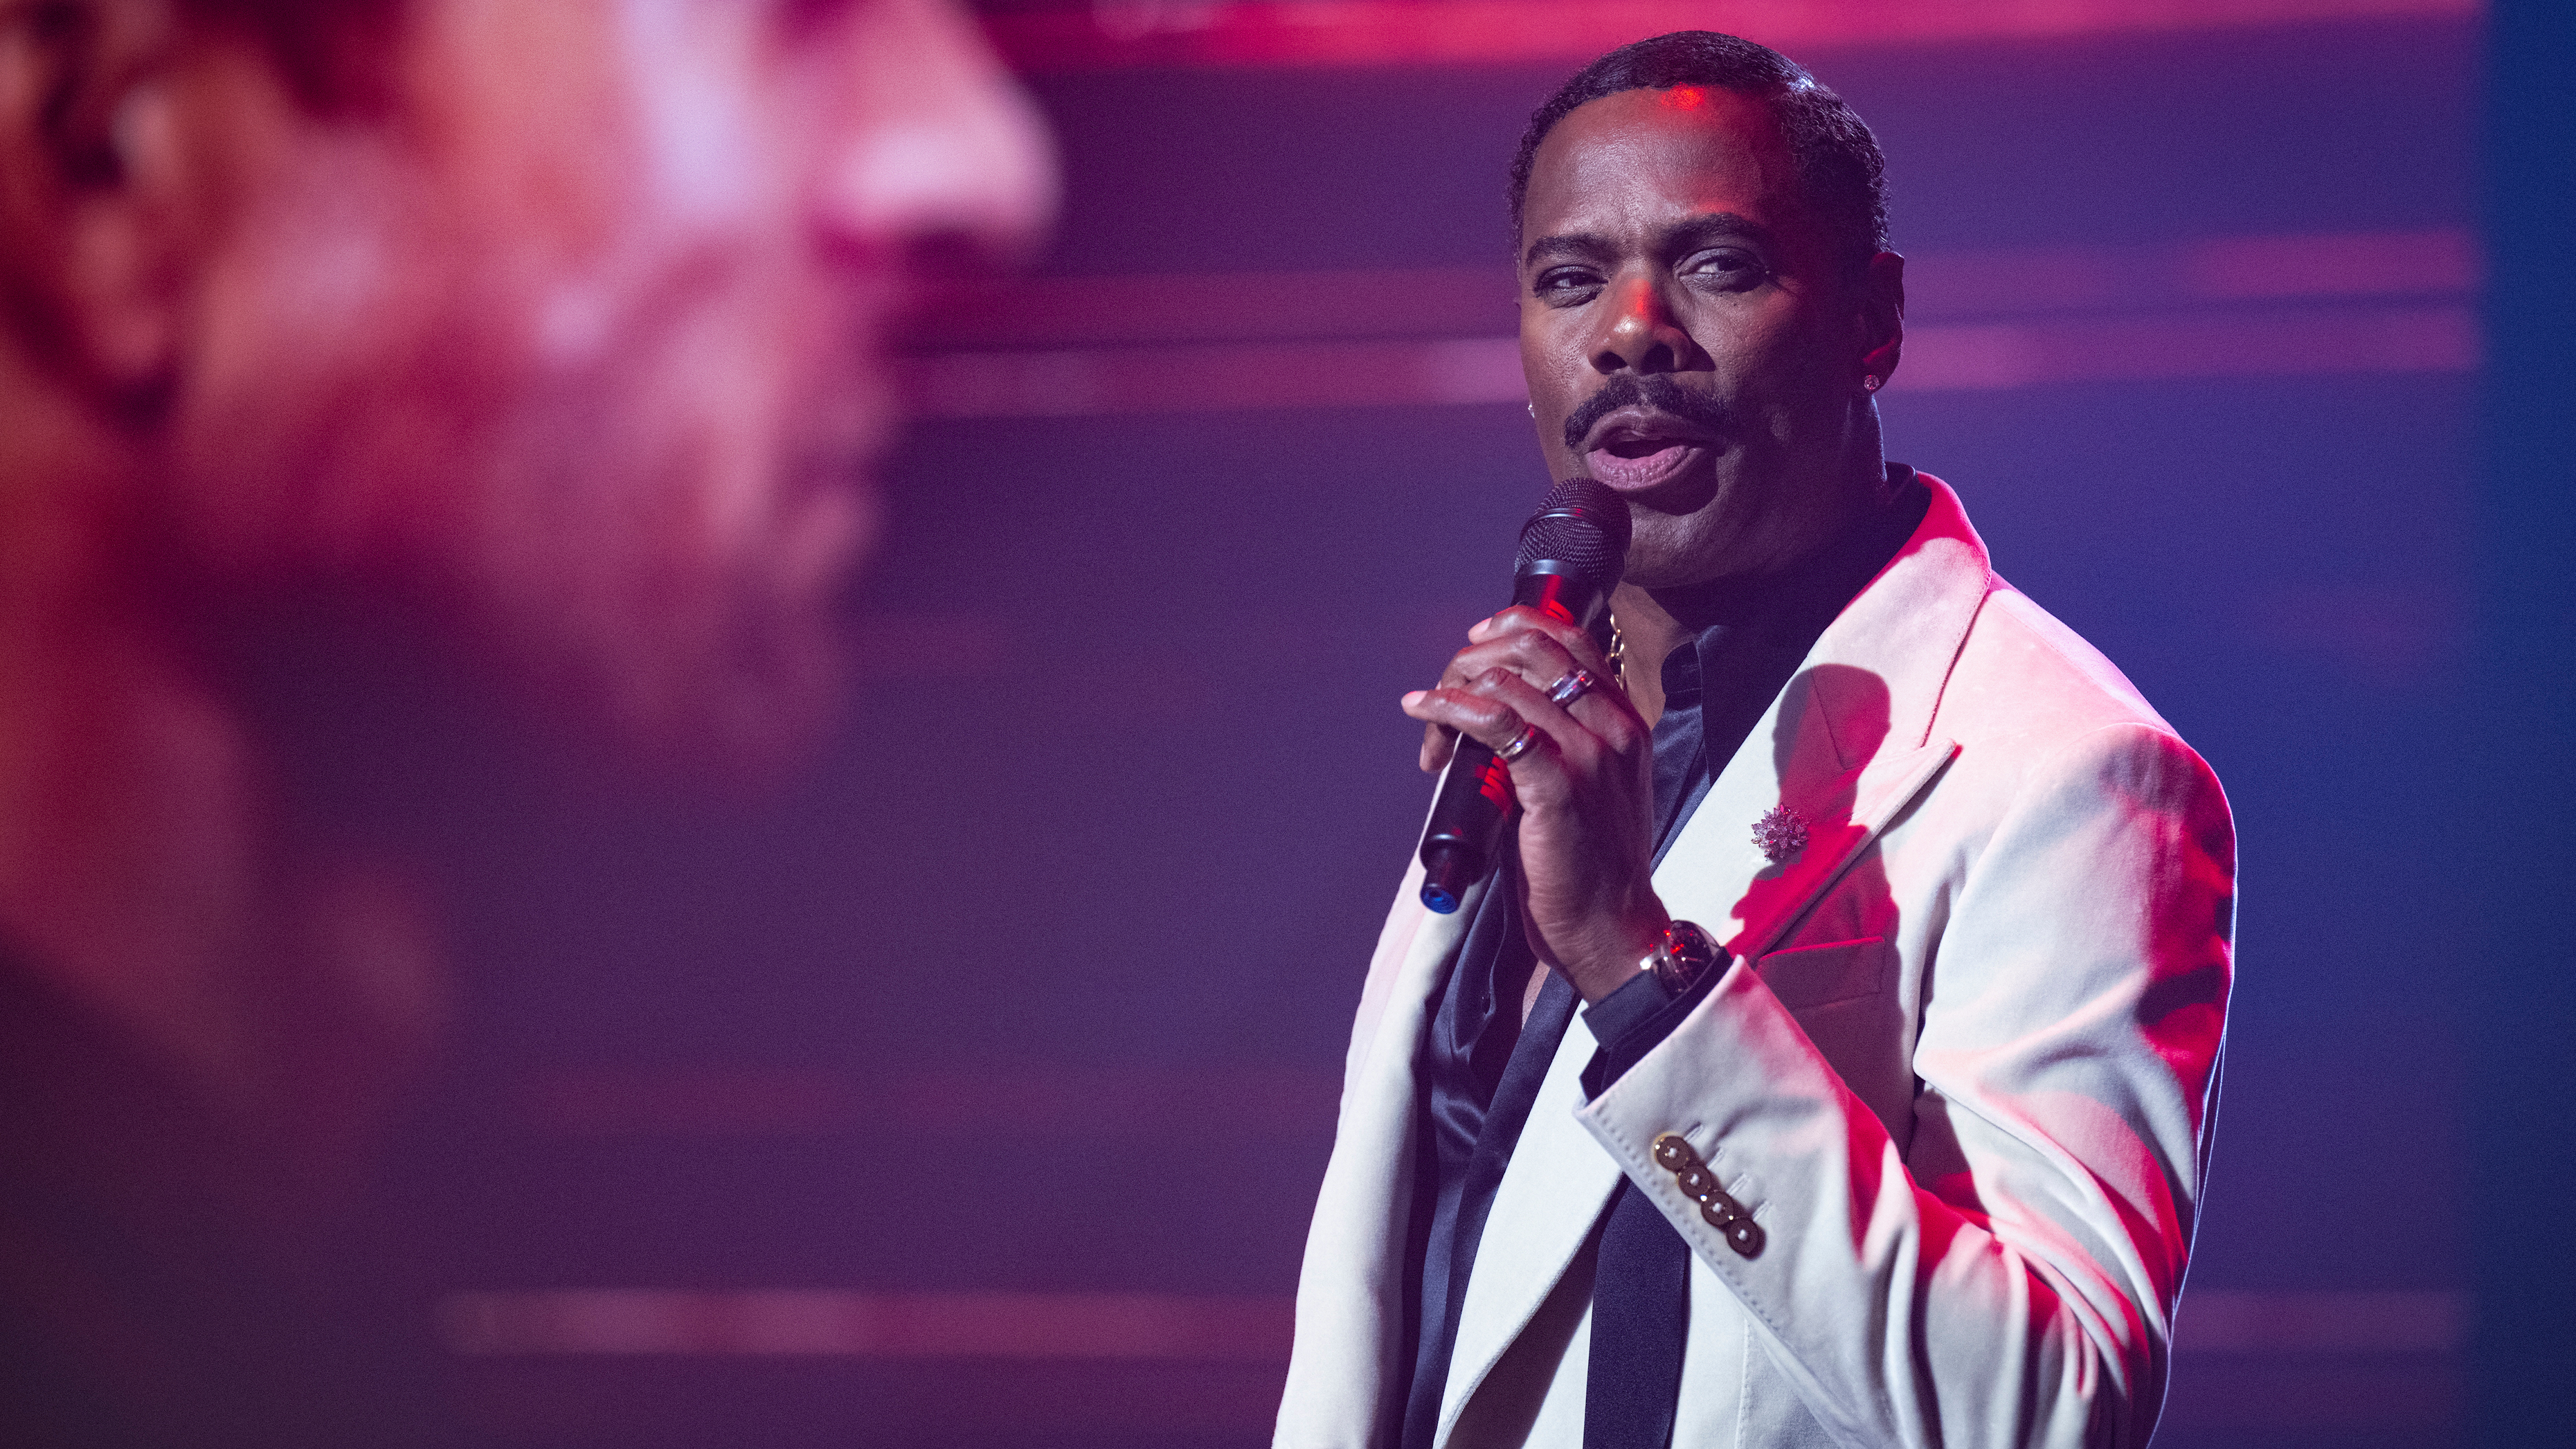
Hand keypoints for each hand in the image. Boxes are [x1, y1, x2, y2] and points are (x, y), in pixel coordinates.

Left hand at [1402, 606, 1668, 1001]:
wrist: (1613, 928)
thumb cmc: (1591, 866)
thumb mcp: (1591, 786)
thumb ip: (1560, 742)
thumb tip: (1497, 715)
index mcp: (1625, 722)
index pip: (1571, 640)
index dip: (1513, 629)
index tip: (1475, 645)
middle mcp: (1613, 727)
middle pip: (1534, 647)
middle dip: (1474, 658)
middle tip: (1443, 691)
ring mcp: (1589, 755)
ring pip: (1507, 681)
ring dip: (1451, 691)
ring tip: (1429, 726)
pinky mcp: (1558, 786)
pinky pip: (1496, 723)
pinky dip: (1450, 710)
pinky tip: (1425, 715)